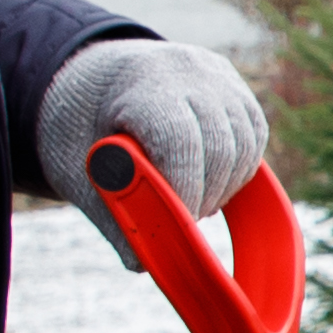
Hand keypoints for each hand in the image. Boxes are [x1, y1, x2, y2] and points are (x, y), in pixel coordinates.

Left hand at [41, 35, 270, 215]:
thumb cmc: (79, 129)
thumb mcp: (78, 170)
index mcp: (139, 84)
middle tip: (183, 221)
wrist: (89, 78)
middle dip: (206, 194)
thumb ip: (110, 213)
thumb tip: (145, 262)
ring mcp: (214, 74)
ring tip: (194, 202)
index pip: (179, 140)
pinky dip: (239, 167)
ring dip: (227, 185)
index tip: (177, 225)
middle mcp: (184, 70)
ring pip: (245, 142)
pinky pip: (254, 134)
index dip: (185, 190)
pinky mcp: (233, 84)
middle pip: (220, 144)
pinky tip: (210, 182)